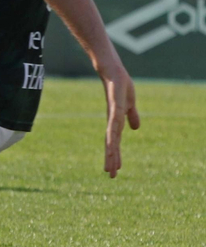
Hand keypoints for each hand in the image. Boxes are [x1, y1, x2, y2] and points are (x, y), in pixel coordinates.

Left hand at [98, 61, 140, 177]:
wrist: (112, 71)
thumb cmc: (119, 86)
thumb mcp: (129, 104)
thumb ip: (131, 116)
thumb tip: (135, 129)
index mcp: (115, 122)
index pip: (114, 142)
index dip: (114, 156)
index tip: (114, 170)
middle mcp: (111, 120)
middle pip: (111, 144)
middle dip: (111, 159)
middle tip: (110, 175)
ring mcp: (113, 113)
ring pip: (112, 136)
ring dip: (111, 151)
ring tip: (111, 165)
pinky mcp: (115, 104)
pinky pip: (115, 120)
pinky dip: (114, 131)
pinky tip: (113, 141)